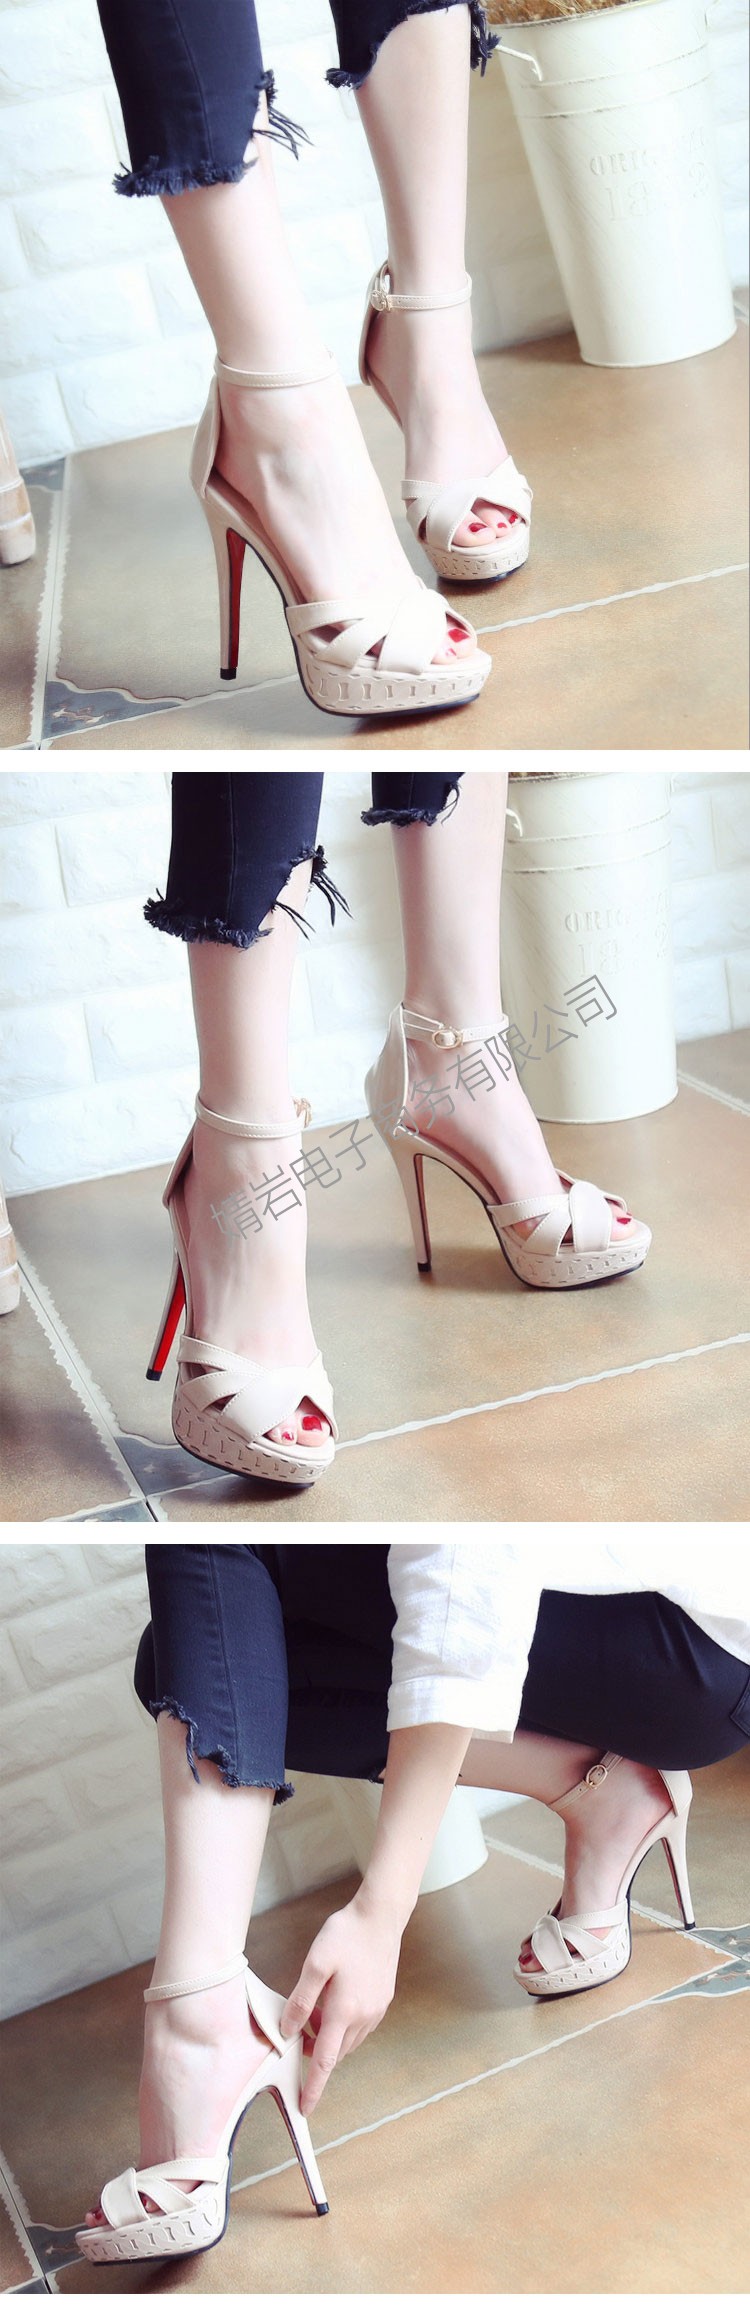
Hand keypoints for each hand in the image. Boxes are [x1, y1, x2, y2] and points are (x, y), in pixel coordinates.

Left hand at [280, 1887, 402, 2114]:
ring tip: (315, 2011)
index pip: (325, 2061)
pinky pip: (359, 2026)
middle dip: (317, 2052)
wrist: (381, 1916)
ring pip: (348, 2040)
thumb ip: (301, 2001)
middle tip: (299, 2032)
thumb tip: (288, 2031)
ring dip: (330, 2037)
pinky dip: (343, 2025)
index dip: (313, 2086)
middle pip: (336, 2051)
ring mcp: (377, 2010)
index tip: (305, 2107)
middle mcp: (364, 2017)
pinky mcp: (383, 2000)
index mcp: (344, 2012)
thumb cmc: (346, 1936)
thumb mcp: (314, 1964)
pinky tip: (334, 2001)